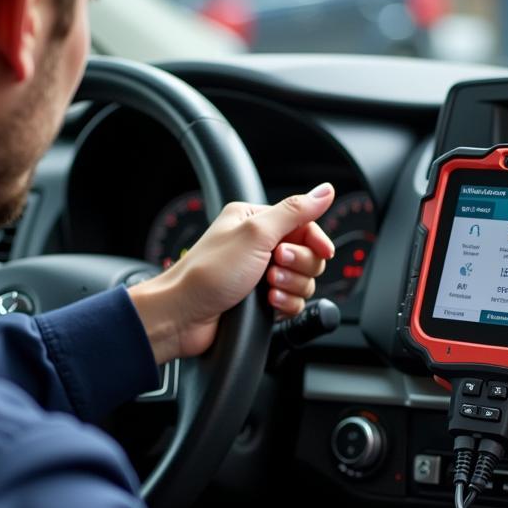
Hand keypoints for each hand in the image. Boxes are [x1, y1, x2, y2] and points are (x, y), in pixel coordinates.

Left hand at [128, 184, 336, 363]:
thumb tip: (324, 191)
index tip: (323, 251)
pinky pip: (293, 302)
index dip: (316, 240)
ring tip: (268, 287)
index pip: (304, 224)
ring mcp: (260, 274)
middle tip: (274, 267)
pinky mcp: (262, 300)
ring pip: (303, 281)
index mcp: (256, 221)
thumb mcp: (255, 234)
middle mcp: (259, 245)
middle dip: (299, 265)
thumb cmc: (208, 273)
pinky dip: (286, 304)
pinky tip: (269, 304)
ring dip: (290, 286)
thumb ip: (294, 212)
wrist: (183, 315)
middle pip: (308, 254)